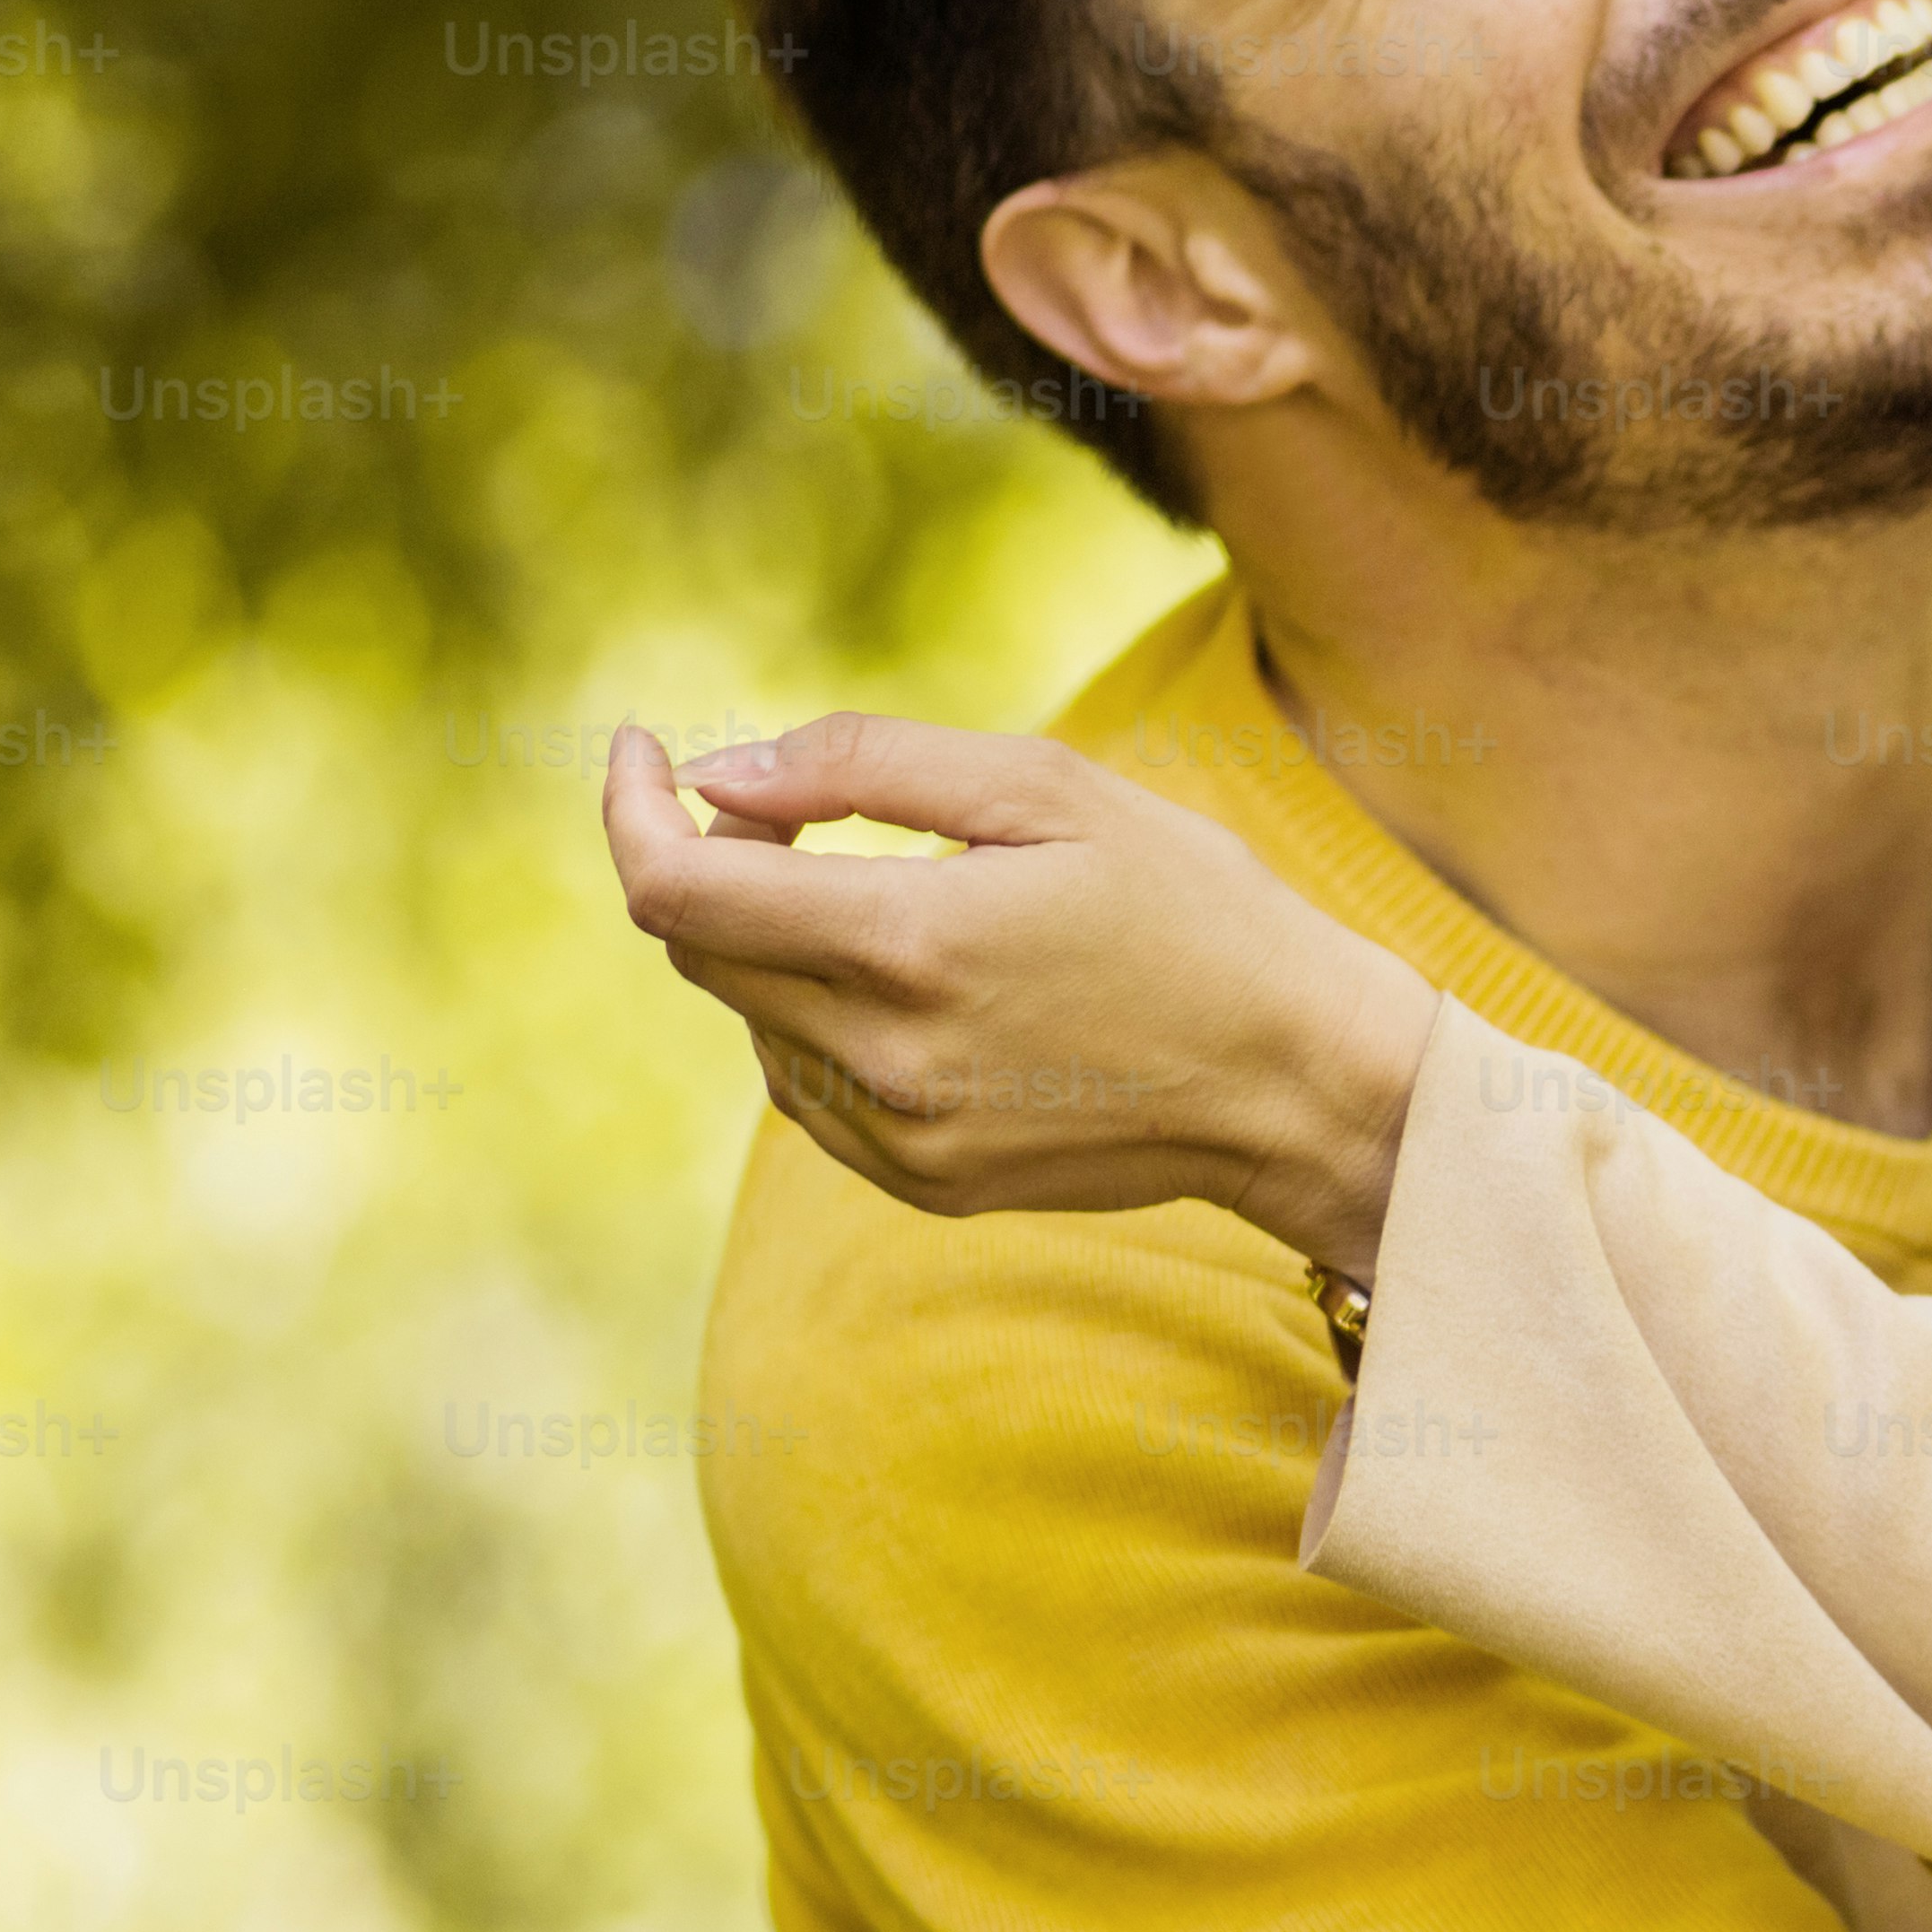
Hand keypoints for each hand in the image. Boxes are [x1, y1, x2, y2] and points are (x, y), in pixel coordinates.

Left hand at [596, 714, 1440, 1276]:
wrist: (1303, 1084)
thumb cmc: (1195, 910)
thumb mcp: (1049, 790)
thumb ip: (864, 766)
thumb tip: (714, 775)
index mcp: (911, 945)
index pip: (675, 891)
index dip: (629, 810)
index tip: (642, 749)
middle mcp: (884, 1057)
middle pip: (698, 950)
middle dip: (714, 862)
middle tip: (797, 813)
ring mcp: (898, 1135)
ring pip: (748, 1019)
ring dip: (776, 945)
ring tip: (897, 906)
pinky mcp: (921, 1182)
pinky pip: (805, 1089)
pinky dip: (821, 1021)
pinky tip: (923, 993)